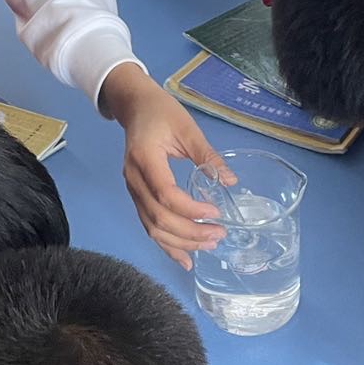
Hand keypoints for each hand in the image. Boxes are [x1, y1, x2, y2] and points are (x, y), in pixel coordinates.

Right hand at [100, 63, 229, 269]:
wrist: (135, 107)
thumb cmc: (161, 112)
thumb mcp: (187, 128)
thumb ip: (207, 155)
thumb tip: (231, 181)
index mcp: (145, 159)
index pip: (165, 195)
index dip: (191, 210)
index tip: (216, 212)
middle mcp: (134, 179)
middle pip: (158, 217)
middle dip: (190, 233)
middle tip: (218, 234)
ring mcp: (132, 190)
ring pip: (152, 228)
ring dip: (180, 243)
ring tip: (208, 245)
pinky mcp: (137, 196)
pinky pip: (149, 225)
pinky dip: (166, 244)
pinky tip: (184, 258)